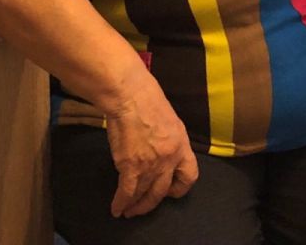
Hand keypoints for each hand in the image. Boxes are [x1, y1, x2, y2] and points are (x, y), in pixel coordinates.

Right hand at [104, 79, 198, 217]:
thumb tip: (160, 153)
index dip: (179, 187)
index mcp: (181, 145)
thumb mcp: (170, 121)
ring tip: (127, 211)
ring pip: (144, 194)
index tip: (168, 190)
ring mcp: (150, 165)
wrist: (130, 95)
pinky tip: (116, 208)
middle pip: (162, 191)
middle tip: (141, 207)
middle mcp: (169, 159)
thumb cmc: (148, 99)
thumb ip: (169, 141)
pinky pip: (127, 191)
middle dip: (151, 203)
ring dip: (135, 205)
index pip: (189, 176)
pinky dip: (121, 202)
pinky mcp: (131, 166)